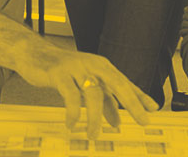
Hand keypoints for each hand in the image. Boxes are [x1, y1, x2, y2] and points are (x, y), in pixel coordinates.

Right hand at [15, 44, 157, 139]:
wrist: (34, 54)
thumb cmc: (63, 69)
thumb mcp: (85, 82)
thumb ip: (103, 99)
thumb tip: (117, 120)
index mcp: (101, 66)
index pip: (124, 82)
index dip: (139, 96)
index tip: (153, 109)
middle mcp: (92, 65)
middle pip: (117, 84)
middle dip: (131, 104)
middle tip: (141, 120)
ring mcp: (76, 68)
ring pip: (94, 94)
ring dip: (95, 118)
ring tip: (93, 134)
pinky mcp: (59, 74)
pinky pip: (70, 96)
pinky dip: (72, 113)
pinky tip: (72, 123)